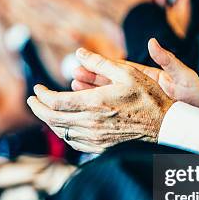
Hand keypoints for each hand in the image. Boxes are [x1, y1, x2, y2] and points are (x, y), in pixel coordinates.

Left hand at [26, 48, 174, 152]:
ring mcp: (95, 138)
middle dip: (38, 109)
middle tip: (33, 100)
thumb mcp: (128, 73)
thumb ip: (100, 63)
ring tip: (45, 110)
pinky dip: (63, 133)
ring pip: (61, 132)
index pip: (55, 102)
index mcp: (95, 103)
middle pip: (52, 119)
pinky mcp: (101, 148)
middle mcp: (92, 123)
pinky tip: (64, 124)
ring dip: (49, 121)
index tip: (37, 88)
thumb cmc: (149, 97)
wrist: (165, 126)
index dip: (41, 95)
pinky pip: (74, 143)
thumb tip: (79, 52)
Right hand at [73, 38, 198, 112]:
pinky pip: (117, 115)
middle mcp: (140, 91)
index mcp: (148, 78)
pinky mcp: (139, 118)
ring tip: (74, 91)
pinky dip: (102, 112)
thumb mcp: (186, 77)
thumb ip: (168, 60)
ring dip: (92, 95)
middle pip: (110, 83)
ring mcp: (139, 105)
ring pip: (110, 99)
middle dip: (91, 80)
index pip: (120, 69)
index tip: (82, 59)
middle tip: (72, 76)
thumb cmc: (198, 100)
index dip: (100, 64)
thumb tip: (152, 42)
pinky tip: (87, 113)